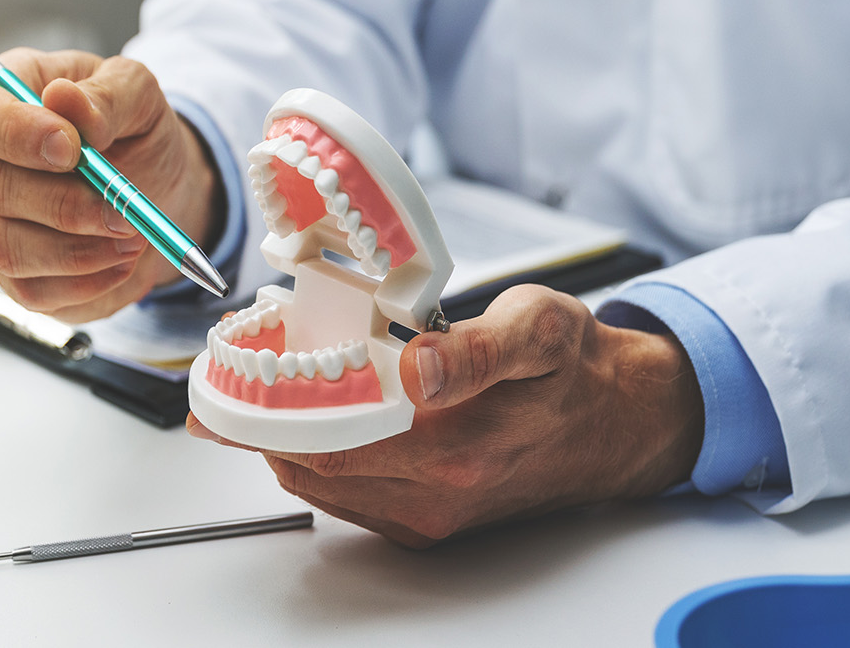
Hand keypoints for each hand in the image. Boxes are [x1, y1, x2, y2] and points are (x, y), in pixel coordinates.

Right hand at [0, 47, 221, 321]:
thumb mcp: (138, 94)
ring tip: (132, 236)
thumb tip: (63, 99)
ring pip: (6, 248)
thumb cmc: (135, 132)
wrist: (158, 188)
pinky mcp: (14, 272)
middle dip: (65, 205)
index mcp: (3, 100)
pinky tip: (120, 261)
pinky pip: (31, 290)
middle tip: (124, 210)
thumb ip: (104, 95)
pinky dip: (86, 282)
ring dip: (78, 252)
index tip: (72, 148)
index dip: (14, 133)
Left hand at [189, 285, 705, 547]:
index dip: (265, 410)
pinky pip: (347, 496)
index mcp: (454, 445)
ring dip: (283, 442)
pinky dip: (317, 459)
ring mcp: (429, 513)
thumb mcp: (539, 328)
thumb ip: (476, 348)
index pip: (325, 439)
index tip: (227, 379)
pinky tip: (312, 419)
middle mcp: (436, 491)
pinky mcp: (428, 520)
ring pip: (321, 486)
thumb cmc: (577, 368)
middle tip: (232, 377)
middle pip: (309, 466)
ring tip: (264, 391)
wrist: (622, 421)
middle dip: (261, 423)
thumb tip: (421, 368)